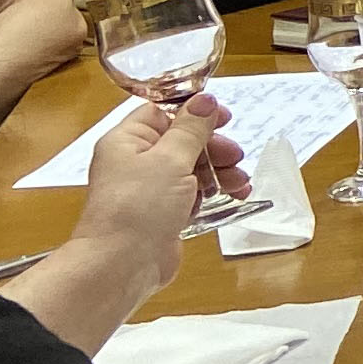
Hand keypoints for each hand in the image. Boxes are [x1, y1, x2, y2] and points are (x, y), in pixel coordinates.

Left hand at [72, 94, 251, 289]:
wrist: (121, 264)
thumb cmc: (140, 204)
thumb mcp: (170, 159)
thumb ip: (191, 128)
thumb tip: (206, 99)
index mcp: (127, 140)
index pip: (162, 113)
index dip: (194, 112)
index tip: (225, 119)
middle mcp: (135, 162)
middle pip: (182, 141)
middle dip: (214, 147)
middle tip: (236, 157)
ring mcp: (149, 189)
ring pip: (191, 168)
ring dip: (220, 171)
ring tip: (240, 184)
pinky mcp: (163, 213)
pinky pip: (192, 194)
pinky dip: (213, 193)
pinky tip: (235, 197)